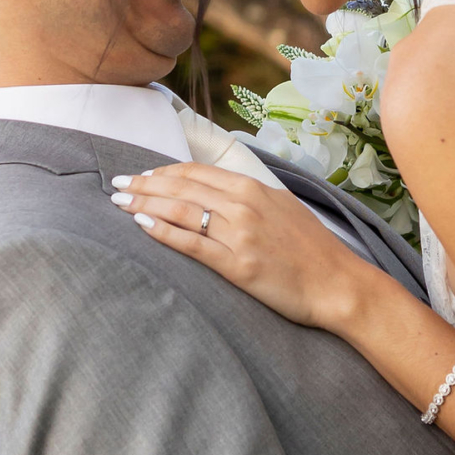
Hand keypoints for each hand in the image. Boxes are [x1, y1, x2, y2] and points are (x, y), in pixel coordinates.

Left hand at [109, 162, 370, 332]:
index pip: (195, 172)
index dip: (162, 172)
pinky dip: (164, 232)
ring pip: (181, 211)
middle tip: (117, 184)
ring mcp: (240, 234)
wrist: (338, 283)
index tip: (140, 174)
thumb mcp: (282, 208)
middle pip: (181, 188)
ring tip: (120, 202)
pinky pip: (192, 244)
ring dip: (145, 204)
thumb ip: (249, 197)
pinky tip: (142, 226)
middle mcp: (244, 205)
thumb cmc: (312, 250)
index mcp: (253, 188)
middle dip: (144, 184)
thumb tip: (216, 191)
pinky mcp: (238, 265)